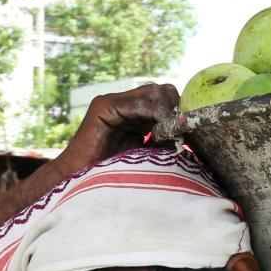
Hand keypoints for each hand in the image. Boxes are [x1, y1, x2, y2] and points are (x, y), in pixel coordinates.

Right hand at [59, 84, 179, 172]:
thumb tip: (186, 136)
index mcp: (135, 114)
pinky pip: (136, 104)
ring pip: (151, 92)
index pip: (164, 98)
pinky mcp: (104, 106)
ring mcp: (113, 102)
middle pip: (160, 90)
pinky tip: (162, 128)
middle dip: (175, 107)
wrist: (81, 180)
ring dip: (166, 110)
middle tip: (182, 128)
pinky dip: (153, 113)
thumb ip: (162, 141)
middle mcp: (125, 104)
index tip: (189, 129)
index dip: (178, 110)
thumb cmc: (111, 173)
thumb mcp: (145, 154)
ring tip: (173, 130)